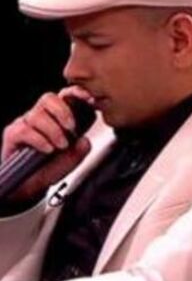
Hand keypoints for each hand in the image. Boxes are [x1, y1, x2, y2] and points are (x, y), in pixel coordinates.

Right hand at [1, 86, 93, 202]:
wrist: (31, 187)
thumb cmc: (50, 168)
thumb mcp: (71, 160)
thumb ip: (80, 149)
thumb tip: (84, 141)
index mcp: (58, 117)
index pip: (66, 96)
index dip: (77, 93)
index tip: (89, 100)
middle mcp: (41, 117)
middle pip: (49, 98)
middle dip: (63, 112)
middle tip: (71, 129)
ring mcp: (26, 123)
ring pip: (37, 114)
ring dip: (53, 130)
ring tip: (60, 146)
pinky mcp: (12, 134)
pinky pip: (24, 130)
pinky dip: (39, 140)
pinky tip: (47, 149)